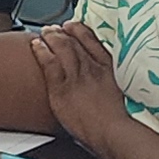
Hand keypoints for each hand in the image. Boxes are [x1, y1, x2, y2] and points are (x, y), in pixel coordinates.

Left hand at [26, 17, 134, 156]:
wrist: (112, 132)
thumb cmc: (119, 122)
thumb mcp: (124, 95)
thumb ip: (113, 84)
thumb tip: (107, 86)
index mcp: (109, 69)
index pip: (93, 42)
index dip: (80, 32)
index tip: (73, 26)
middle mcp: (92, 68)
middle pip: (74, 43)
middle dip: (62, 33)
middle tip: (53, 29)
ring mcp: (76, 77)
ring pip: (61, 49)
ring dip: (51, 38)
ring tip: (43, 33)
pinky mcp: (62, 88)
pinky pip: (48, 63)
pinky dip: (41, 51)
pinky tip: (35, 46)